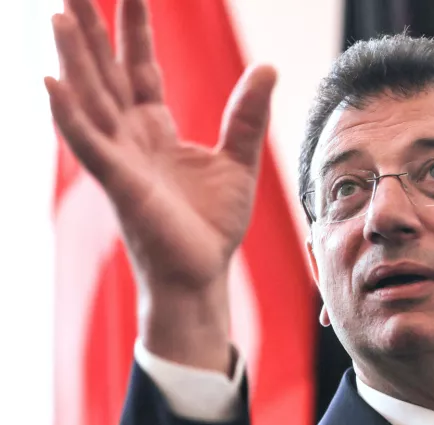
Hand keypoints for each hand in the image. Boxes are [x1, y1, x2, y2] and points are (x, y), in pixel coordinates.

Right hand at [47, 0, 276, 370]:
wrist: (202, 274)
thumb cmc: (212, 225)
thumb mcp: (239, 161)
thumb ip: (247, 115)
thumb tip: (268, 67)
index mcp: (156, 130)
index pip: (141, 67)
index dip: (135, 29)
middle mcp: (130, 138)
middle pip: (107, 72)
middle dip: (92, 30)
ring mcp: (120, 158)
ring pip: (92, 98)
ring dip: (74, 58)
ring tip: (59, 14)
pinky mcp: (119, 183)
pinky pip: (89, 144)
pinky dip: (68, 114)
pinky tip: (50, 81)